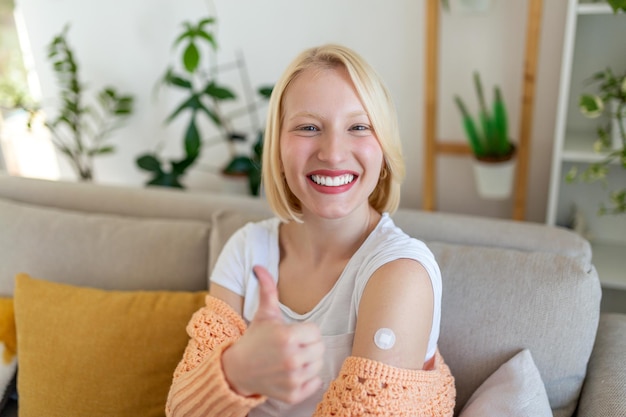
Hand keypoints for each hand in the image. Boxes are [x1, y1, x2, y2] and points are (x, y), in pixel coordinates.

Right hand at [222, 265, 324, 403]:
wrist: (237, 369)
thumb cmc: (254, 339)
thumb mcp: (263, 314)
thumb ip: (267, 289)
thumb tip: (258, 266)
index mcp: (287, 336)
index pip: (316, 332)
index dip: (305, 331)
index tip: (292, 333)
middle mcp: (291, 359)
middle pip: (319, 349)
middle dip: (308, 346)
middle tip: (293, 346)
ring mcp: (292, 378)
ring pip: (318, 366)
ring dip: (308, 362)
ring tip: (291, 358)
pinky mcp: (292, 394)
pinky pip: (315, 384)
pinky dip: (308, 379)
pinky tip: (293, 372)